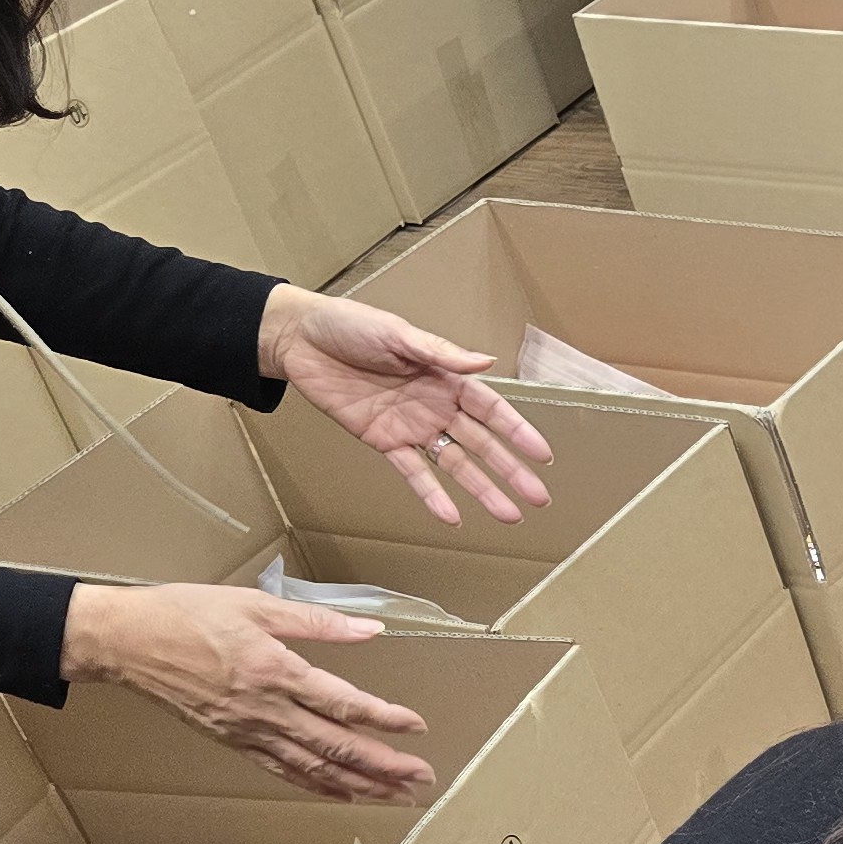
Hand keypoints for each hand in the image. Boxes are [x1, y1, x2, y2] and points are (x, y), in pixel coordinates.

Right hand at [60, 584, 434, 800]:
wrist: (123, 642)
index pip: (342, 705)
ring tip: (396, 796)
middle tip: (423, 779)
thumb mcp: (254, 604)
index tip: (417, 727)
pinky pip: (281, 770)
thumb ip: (317, 622)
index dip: (384, 719)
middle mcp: (264, 709)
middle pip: (335, 747)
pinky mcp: (231, 741)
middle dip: (384, 766)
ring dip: (359, 784)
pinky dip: (316, 785)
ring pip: (313, 767)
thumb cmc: (184, 614)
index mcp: (273, 670)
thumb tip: (370, 629)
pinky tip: (342, 793)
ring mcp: (247, 731)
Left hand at [258, 285, 554, 526]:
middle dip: (511, 471)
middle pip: (482, 444)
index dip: (518, 431)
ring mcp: (411, 427)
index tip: (543, 454)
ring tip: (509, 515)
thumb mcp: (397, 334)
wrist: (299, 339)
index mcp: (444, 378)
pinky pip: (412, 473)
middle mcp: (435, 406)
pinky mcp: (383, 442)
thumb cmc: (349, 326)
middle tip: (539, 497)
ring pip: (456, 464)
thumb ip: (441, 354)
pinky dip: (432, 495)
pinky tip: (452, 517)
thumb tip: (486, 362)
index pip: (491, 410)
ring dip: (482, 490)